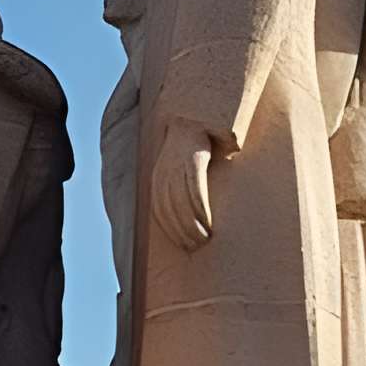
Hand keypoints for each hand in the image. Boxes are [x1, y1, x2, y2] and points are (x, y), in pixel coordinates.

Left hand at [151, 118, 214, 250]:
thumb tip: (181, 214)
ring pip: (182, 203)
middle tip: (194, 247)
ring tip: (204, 240)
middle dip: (181, 231)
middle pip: (170, 210)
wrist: (192, 118)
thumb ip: (173, 187)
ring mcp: (178, 166)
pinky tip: (208, 222)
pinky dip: (200, 209)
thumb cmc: (186, 149)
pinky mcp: (194, 158)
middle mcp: (163, 173)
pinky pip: (195, 189)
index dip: (170, 230)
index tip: (181, 244)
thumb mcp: (173, 168)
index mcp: (157, 178)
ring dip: (192, 225)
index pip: (159, 211)